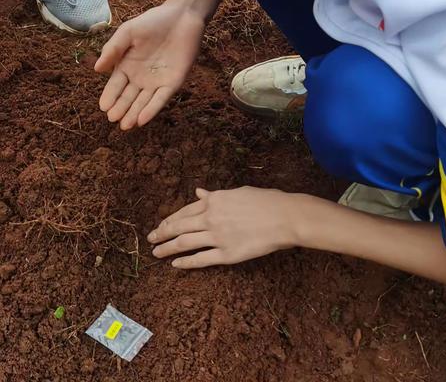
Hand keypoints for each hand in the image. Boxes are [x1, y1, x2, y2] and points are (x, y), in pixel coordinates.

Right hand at [95, 4, 205, 129]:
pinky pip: (160, 99)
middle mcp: (141, 77)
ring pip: (143, 102)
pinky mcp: (173, 83)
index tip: (103, 107)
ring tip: (125, 125)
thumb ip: (113, 49)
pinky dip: (151, 109)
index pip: (116, 85)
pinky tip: (142, 119)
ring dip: (134, 113)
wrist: (181, 17)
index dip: (110, 96)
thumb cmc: (153, 22)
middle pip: (128, 97)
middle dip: (120, 108)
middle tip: (112, 119)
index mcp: (127, 65)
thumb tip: (97, 69)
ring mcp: (157, 82)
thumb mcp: (128, 32)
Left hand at [147, 187, 297, 268]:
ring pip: (184, 243)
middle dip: (162, 233)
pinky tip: (175, 264)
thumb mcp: (239, 192)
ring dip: (167, 248)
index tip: (162, 224)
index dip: (171, 218)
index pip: (185, 210)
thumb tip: (200, 192)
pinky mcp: (227, 254)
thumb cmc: (266, 201)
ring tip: (155, 252)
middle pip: (179, 226)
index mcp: (215, 200)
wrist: (285, 217)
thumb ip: (216, 194)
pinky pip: (201, 259)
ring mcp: (217, 237)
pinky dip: (186, 262)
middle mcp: (211, 217)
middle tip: (150, 238)